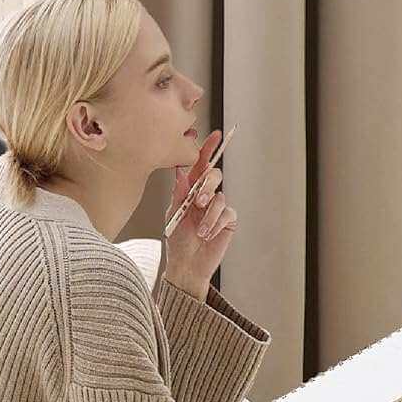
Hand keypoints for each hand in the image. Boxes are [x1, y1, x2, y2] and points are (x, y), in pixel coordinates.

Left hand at [166, 129, 236, 290]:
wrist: (185, 265)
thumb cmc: (177, 240)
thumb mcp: (173, 214)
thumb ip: (179, 193)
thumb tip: (180, 171)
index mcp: (190, 190)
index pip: (200, 166)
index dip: (208, 150)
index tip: (215, 136)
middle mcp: (206, 196)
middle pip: (213, 176)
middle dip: (206, 187)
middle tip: (198, 202)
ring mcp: (218, 207)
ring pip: (219, 198)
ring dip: (208, 215)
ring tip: (199, 231)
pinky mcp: (227, 221)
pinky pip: (227, 213)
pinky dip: (215, 224)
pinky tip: (208, 235)